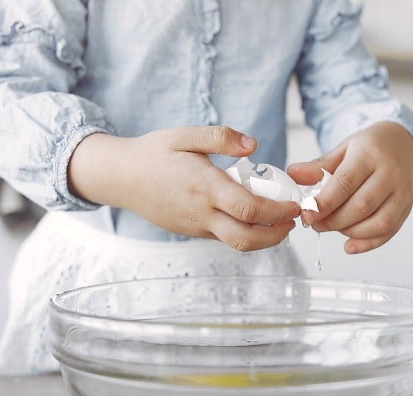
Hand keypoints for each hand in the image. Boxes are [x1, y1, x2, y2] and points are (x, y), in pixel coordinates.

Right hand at [68, 126, 300, 251]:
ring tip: (278, 221)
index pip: (249, 210)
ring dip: (263, 237)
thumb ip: (221, 138)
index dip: (277, 211)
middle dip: (276, 236)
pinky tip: (251, 216)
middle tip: (292, 222)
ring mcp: (195, 226)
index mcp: (204, 187)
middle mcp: (201, 213)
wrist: (120, 177)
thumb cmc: (152, 154)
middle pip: (246, 239)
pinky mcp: (191, 231)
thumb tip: (253, 145)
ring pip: (236, 243)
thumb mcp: (186, 135)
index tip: (293, 204)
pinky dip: (243, 232)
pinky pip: (222, 237)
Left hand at [287, 121, 412, 253]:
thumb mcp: (341, 150)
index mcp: (370, 155)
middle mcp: (390, 174)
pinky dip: (367, 243)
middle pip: (362, 206)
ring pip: (378, 222)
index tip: (307, 214)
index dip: (324, 203)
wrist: (400, 144)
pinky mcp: (406, 208)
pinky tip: (349, 246)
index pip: (346, 183)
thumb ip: (318, 166)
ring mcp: (402, 192)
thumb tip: (293, 174)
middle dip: (333, 221)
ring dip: (350, 232)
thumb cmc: (367, 149)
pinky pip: (388, 232)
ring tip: (332, 226)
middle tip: (315, 223)